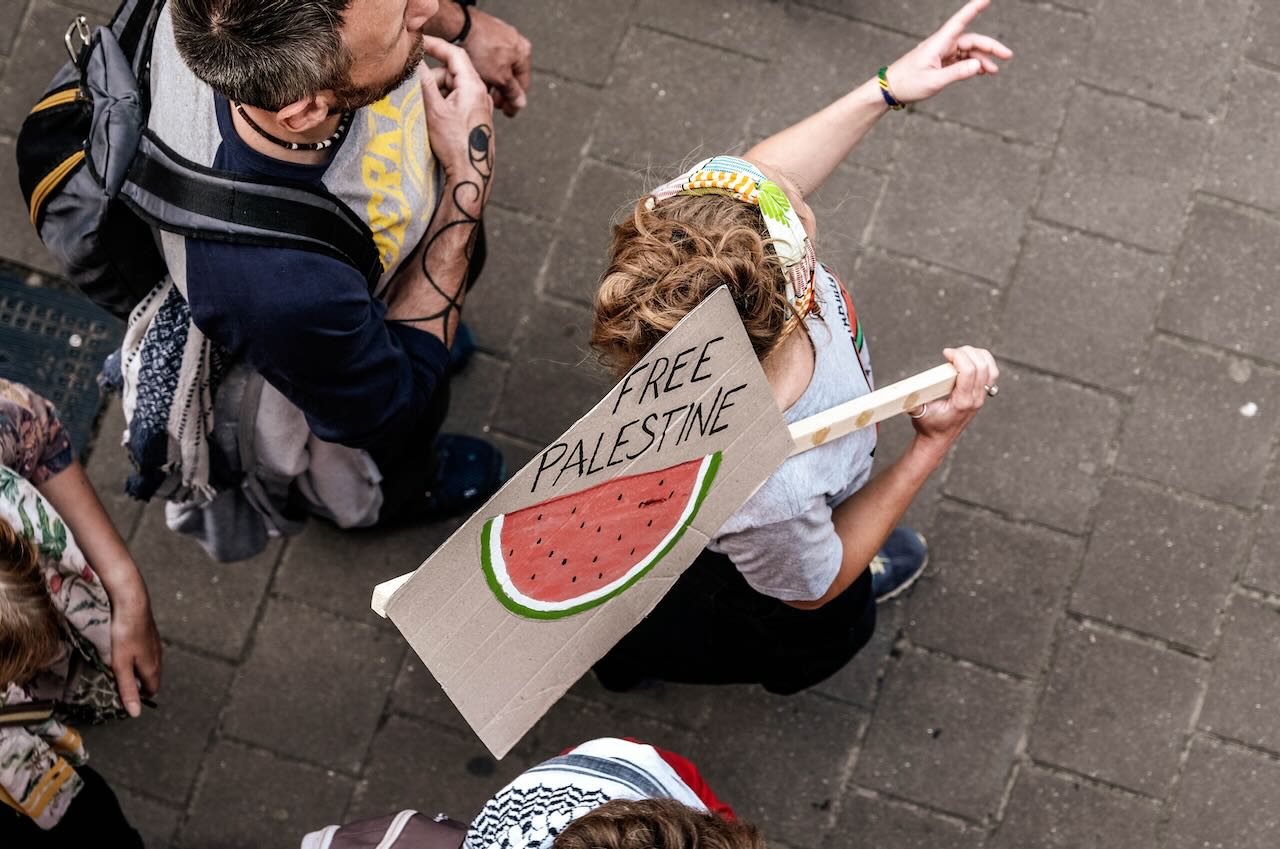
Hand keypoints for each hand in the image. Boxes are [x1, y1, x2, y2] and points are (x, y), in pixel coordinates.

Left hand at [108, 591, 161, 716]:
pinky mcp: (151, 633)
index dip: (140, 696)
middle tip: (119, 683)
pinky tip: (126, 649)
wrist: (132, 602)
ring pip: (150, 663)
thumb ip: (127, 689)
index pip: (151, 690)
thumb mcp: (121, 666)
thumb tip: (135, 713)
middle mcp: (157, 657)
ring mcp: (155, 644)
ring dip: (138, 669)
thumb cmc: (125, 634)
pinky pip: (147, 651)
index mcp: (152, 668)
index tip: (124, 696)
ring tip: (121, 668)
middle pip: (151, 677)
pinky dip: (138, 656)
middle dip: (139, 683)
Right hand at [420, 36, 495, 181]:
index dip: (435, 45)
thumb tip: (415, 62)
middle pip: (453, 71)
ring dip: (439, 92)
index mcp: (474, 86)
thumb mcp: (434, 110)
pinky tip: (437, 120)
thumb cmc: (455, 144)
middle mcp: (482, 93)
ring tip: (429, 112)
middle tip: (419, 92)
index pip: (455, 53)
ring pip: (455, 87)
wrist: (472, 174)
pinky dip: (445, 103)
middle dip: (434, 77)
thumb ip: (425, 82)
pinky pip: (459, 101)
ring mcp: (482, 106)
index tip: (418, 42)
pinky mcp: (478, 118)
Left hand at [460, 9, 531, 116]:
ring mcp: (500, 38)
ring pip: (499, 67)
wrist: (460, 27)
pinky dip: (485, 69)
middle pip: (511, 76)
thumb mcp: (500, 77)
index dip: (515, 101)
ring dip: (493, 82)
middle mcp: (515, 43)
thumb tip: (520, 102)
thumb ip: (512, 92)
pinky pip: (489, 58)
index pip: (523, 84)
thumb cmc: (481, 48)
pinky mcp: (486, 35)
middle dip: (502, 92)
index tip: (508, 112)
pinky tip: (476, 77)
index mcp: (524, 53)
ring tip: (483, 92)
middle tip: (495, 103)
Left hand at [884, 0, 1011, 103]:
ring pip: (967, 51)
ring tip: (993, 71)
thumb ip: (957, 73)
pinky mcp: (939, 62)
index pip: (960, 21)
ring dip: (982, 59)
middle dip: (990, 47)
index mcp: (938, 43)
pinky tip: (981, 72)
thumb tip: (979, 66)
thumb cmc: (908, 83)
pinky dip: (972, 65)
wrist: (889, 90)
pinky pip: (960, 60)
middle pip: (971, 40)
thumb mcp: (934, 81)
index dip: (974, 8)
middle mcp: (941, 44)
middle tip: (1008, 56)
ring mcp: (941, 53)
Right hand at [909, 345, 998, 457]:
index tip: (945, 353)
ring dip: (978, 355)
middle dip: (967, 352)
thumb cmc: (929, 426)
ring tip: (962, 353)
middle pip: (982, 367)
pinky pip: (991, 374)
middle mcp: (975, 399)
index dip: (958, 356)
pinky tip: (972, 359)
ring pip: (990, 369)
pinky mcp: (982, 395)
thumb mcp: (918, 413)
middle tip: (952, 353)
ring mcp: (981, 398)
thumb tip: (904, 391)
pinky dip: (985, 362)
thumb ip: (913, 402)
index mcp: (962, 402)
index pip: (969, 372)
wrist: (938, 439)